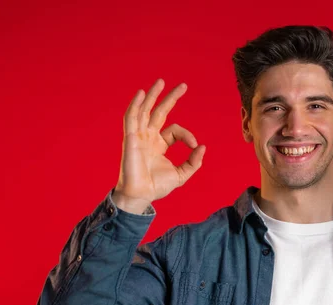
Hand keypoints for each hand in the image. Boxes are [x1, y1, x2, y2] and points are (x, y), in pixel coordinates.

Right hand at [113, 79, 205, 212]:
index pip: (174, 130)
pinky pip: (131, 118)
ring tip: (161, 81)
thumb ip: (193, 162)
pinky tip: (141, 93)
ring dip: (152, 95)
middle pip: (159, 112)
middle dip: (170, 98)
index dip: (187, 135)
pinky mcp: (130, 138)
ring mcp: (138, 136)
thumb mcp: (182, 174)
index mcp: (158, 144)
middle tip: (183, 85)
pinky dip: (135, 105)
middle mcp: (148, 137)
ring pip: (144, 110)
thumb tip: (203, 147)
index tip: (195, 147)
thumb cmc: (157, 186)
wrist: (141, 195)